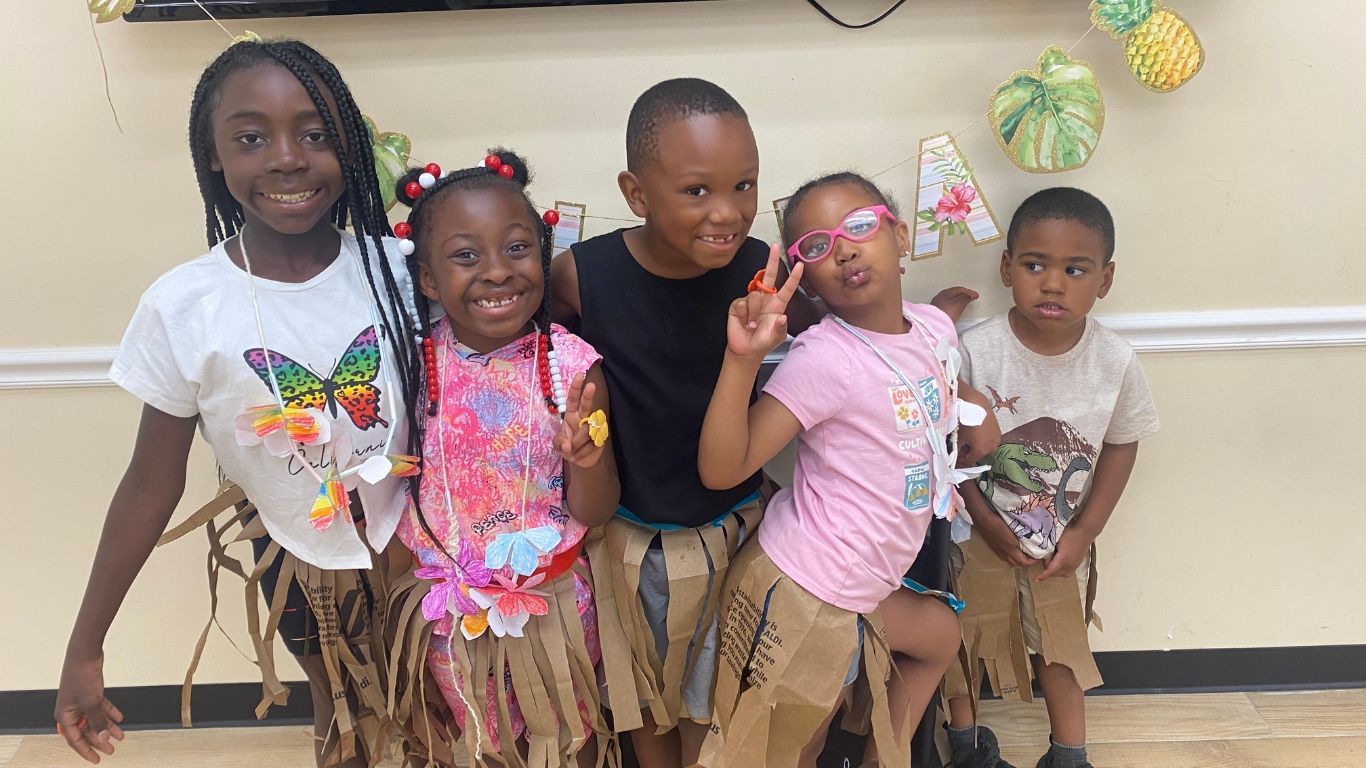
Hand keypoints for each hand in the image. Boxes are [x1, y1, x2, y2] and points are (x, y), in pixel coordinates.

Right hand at [55, 651, 124, 763]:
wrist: (85, 653)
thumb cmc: (80, 675)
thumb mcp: (91, 702)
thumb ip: (98, 720)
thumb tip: (102, 737)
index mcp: (64, 715)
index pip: (75, 740)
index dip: (87, 750)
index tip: (96, 759)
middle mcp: (71, 710)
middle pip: (86, 730)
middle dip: (99, 740)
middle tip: (111, 749)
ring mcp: (80, 701)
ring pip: (95, 719)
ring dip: (107, 727)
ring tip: (119, 736)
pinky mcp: (89, 693)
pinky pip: (100, 708)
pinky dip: (109, 713)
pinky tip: (119, 719)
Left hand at [557, 374, 606, 468]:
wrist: (579, 461)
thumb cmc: (567, 447)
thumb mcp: (558, 445)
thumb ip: (559, 443)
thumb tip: (567, 446)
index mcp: (571, 415)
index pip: (573, 399)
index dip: (575, 388)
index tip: (579, 375)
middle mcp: (584, 417)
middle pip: (586, 405)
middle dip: (588, 395)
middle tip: (591, 385)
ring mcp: (594, 427)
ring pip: (586, 431)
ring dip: (577, 444)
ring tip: (574, 452)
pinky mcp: (602, 437)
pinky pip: (592, 444)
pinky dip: (584, 452)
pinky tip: (581, 454)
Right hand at [726, 244, 803, 359]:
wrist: (746, 349)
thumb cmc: (763, 341)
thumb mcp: (776, 337)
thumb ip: (780, 328)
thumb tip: (783, 317)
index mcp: (777, 304)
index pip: (787, 288)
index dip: (794, 277)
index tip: (800, 266)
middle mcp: (765, 298)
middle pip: (769, 276)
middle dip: (771, 260)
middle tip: (774, 246)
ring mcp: (750, 300)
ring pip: (754, 295)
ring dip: (754, 313)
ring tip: (753, 325)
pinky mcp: (738, 305)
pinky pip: (742, 303)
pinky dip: (744, 315)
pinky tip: (745, 322)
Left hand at [930, 286, 978, 323]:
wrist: (935, 324)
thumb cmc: (945, 312)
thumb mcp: (960, 303)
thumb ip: (966, 297)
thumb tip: (969, 295)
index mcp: (945, 292)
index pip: (959, 289)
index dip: (969, 292)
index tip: (975, 295)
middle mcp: (939, 297)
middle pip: (954, 294)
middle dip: (963, 296)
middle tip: (970, 297)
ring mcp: (937, 305)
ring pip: (950, 301)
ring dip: (957, 302)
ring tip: (963, 305)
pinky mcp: (936, 313)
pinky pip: (946, 308)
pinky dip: (952, 308)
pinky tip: (954, 312)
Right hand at [975, 510, 1037, 568]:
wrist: (984, 520)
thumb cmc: (999, 524)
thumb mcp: (1015, 531)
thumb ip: (1024, 539)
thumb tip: (1032, 543)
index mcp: (1011, 551)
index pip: (1025, 563)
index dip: (1034, 561)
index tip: (1039, 556)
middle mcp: (1005, 554)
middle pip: (1018, 564)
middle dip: (1027, 562)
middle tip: (1033, 554)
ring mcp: (998, 552)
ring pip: (1011, 561)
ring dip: (1019, 559)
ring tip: (1024, 552)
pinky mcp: (994, 548)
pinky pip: (1005, 557)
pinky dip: (1012, 555)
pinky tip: (1013, 548)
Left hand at [1036, 526, 1092, 581]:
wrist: (1086, 531)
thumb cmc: (1070, 533)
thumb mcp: (1057, 541)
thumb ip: (1050, 551)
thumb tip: (1044, 558)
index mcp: (1063, 559)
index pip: (1051, 571)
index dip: (1043, 576)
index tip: (1036, 579)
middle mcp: (1070, 564)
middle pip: (1056, 574)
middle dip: (1048, 570)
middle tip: (1046, 558)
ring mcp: (1075, 565)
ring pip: (1062, 574)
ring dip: (1055, 571)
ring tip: (1052, 561)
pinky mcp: (1078, 564)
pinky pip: (1068, 572)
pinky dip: (1061, 571)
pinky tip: (1059, 563)